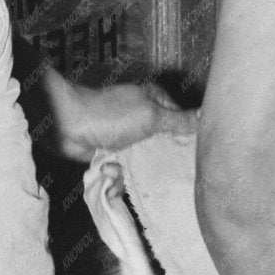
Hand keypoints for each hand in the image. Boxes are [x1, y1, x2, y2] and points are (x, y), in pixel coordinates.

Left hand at [40, 67, 190, 162]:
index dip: (189, 141)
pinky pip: (128, 168)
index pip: (184, 123)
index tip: (196, 159)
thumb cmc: (110, 115)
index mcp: (157, 101)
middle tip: (167, 173)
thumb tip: (207, 116)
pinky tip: (116, 173)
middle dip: (164, 160)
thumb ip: (179, 121)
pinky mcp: (114, 153)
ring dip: (139, 170)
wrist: (67, 125)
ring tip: (134, 173)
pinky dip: (121, 173)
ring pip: (147, 160)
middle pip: (167, 145)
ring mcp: (130, 137)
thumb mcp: (151, 116)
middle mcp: (146, 118)